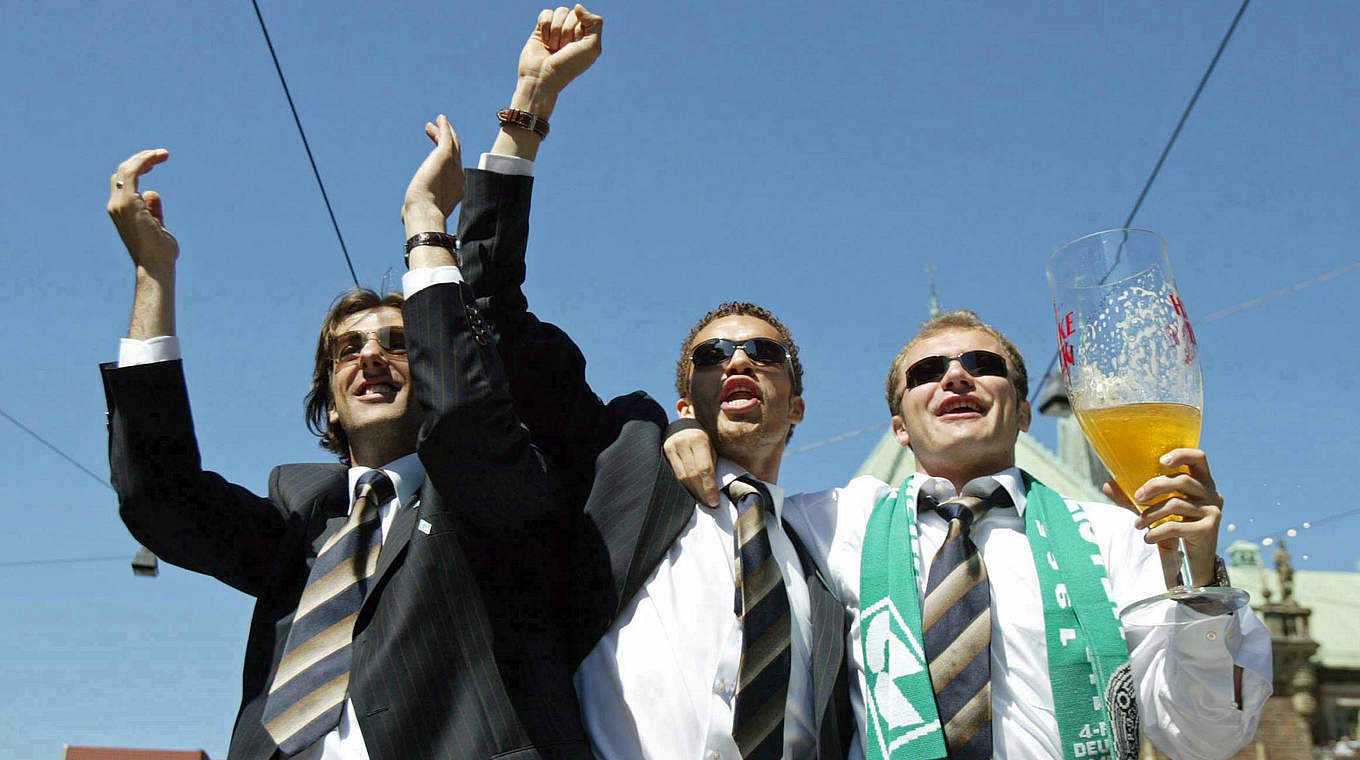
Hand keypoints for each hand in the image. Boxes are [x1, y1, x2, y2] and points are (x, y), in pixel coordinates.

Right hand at [108, 149, 177, 272]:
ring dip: (144, 157)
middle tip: (163, 154)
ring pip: (126, 169)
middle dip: (142, 159)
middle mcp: (115, 205)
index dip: (138, 168)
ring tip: (163, 153)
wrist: (156, 265)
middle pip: (122, 172)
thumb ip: (153, 210)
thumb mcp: (157, 226)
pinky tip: (157, 157)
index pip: (124, 182)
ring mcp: (119, 203)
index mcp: (121, 211)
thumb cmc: (159, 252)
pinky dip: (143, 161)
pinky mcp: (127, 202)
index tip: (157, 162)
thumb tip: (152, 192)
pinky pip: (132, 172)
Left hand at [402, 114, 463, 231]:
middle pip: (455, 152)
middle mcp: (458, 175)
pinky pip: (447, 137)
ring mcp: (454, 165)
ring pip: (453, 142)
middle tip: (435, 130)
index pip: (453, 167)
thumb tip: (404, 215)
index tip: (436, 150)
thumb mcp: (419, 211)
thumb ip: (416, 209)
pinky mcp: (445, 156)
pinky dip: (444, 127)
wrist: (425, 212)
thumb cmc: (421, 216)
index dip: (445, 156)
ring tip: (436, 122)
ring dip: (445, 131)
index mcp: (456, 189)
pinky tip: (440, 119)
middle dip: (446, 140)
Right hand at [517, 5, 602, 102]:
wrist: (542, 77)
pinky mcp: (541, 30)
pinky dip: (545, 26)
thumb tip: (578, 7)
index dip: (579, 29)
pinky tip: (544, 41)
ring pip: (560, 11)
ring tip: (553, 47)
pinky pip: (546, 13)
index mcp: (586, 37)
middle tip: (562, 48)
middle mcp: (572, 33)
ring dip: (556, 29)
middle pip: (572, 13)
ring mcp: (556, 31)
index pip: (585, 17)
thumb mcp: (592, 47)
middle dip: (566, 31)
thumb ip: (595, 23)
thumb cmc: (568, 66)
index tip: (575, 45)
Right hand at [664, 424, 719, 507]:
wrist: (682, 425)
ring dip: (692, 492)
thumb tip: (716, 489)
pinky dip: (683, 486)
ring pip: (681, 477)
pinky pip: (673, 475)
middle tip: (709, 504)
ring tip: (702, 501)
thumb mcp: (711, 446)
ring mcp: (671, 447)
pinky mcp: (663, 452)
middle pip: (692, 475)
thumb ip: (712, 464)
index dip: (709, 487)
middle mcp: (683, 442)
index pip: (704, 469)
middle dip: (702, 492)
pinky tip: (690, 493)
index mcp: (699, 439)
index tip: (714, 502)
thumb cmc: (701, 438)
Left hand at [1103, 447, 1221, 586]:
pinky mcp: (1209, 529)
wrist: (1195, 558)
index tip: (1160, 461)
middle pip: (1182, 481)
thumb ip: (1133, 497)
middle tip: (1137, 498)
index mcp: (1201, 481)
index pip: (1199, 457)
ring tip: (1138, 524)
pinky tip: (1147, 538)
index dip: (1181, 454)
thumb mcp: (1155, 508)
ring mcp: (1213, 510)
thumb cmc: (1175, 526)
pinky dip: (1157, 532)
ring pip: (1176, 505)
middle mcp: (1211, 493)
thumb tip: (1106, 486)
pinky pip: (1177, 526)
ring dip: (1151, 515)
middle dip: (1155, 487)